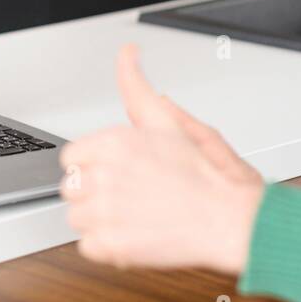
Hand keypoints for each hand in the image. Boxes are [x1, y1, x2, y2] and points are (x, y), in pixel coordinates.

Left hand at [59, 44, 265, 274]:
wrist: (229, 218)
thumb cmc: (206, 175)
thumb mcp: (169, 122)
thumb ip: (137, 88)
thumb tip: (127, 54)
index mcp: (113, 143)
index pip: (71, 156)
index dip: (93, 166)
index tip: (113, 172)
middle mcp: (105, 175)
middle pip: (71, 187)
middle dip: (95, 192)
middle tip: (128, 195)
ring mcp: (106, 213)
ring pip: (76, 218)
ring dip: (99, 221)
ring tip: (132, 215)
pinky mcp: (111, 245)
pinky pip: (87, 247)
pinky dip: (107, 247)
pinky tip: (131, 234)